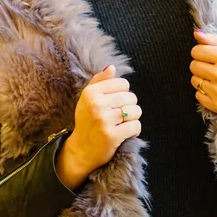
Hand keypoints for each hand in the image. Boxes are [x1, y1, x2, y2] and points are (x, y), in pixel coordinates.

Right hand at [56, 65, 142, 189]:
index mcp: (90, 92)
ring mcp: (103, 120)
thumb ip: (100, 81)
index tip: (114, 104)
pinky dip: (134, 130)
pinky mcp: (111, 135)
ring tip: (122, 124)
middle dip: (129, 107)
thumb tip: (112, 67)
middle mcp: (96, 104)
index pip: (123, 84)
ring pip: (135, 111)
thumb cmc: (87, 121)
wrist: (81, 150)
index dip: (123, 94)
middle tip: (118, 117)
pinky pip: (136, 126)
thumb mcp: (88, 99)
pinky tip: (125, 133)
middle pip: (131, 97)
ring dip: (133, 119)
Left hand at [189, 29, 216, 126]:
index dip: (202, 53)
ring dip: (203, 79)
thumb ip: (216, 40)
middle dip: (201, 65)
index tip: (211, 57)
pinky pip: (198, 96)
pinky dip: (205, 93)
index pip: (196, 51)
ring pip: (194, 81)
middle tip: (215, 69)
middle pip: (193, 66)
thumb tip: (196, 33)